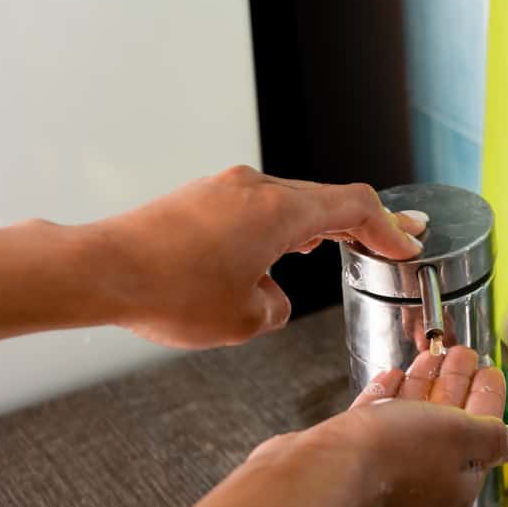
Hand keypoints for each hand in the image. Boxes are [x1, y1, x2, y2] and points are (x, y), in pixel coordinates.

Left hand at [99, 165, 426, 347]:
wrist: (99, 272)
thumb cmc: (169, 292)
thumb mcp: (246, 318)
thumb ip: (277, 305)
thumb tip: (271, 295)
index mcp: (280, 211)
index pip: (354, 207)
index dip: (389, 227)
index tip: (408, 245)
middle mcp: (256, 188)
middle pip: (326, 198)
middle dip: (363, 224)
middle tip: (393, 239)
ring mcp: (226, 189)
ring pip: (292, 202)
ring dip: (321, 226)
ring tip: (344, 246)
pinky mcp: (201, 198)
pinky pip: (258, 207)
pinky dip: (284, 226)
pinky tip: (283, 249)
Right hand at [249, 346, 507, 506]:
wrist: (321, 473)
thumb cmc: (393, 456)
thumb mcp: (460, 435)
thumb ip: (490, 435)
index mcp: (457, 485)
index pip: (483, 433)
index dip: (488, 396)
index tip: (489, 368)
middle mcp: (422, 484)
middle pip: (447, 425)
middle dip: (455, 385)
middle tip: (461, 353)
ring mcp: (383, 474)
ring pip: (410, 422)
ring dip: (423, 387)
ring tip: (429, 355)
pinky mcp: (349, 462)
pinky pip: (375, 426)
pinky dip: (387, 400)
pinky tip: (390, 379)